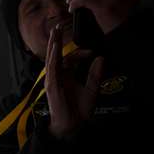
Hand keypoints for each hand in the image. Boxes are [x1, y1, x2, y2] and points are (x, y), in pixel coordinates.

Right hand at [45, 24, 103, 138]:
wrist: (72, 126)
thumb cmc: (79, 111)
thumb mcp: (91, 89)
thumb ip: (95, 74)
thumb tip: (101, 58)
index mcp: (65, 76)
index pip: (69, 59)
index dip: (80, 53)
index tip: (92, 53)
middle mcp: (57, 76)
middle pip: (56, 55)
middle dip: (56, 41)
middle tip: (57, 27)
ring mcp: (53, 80)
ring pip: (52, 59)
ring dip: (53, 45)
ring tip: (54, 33)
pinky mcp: (52, 86)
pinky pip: (52, 69)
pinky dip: (53, 58)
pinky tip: (55, 50)